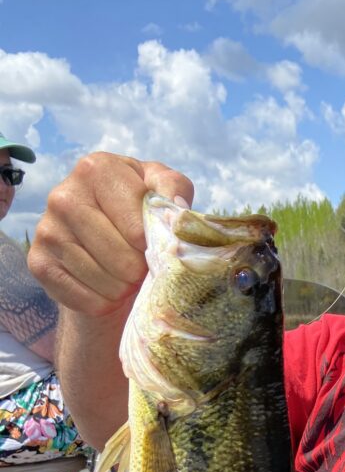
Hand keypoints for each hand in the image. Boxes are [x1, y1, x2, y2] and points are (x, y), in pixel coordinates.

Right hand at [28, 153, 193, 316]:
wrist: (106, 252)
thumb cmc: (138, 217)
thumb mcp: (162, 193)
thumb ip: (174, 189)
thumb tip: (177, 206)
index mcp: (96, 169)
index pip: (137, 227)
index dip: (152, 245)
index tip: (151, 243)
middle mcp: (63, 195)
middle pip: (123, 258)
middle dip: (140, 269)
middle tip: (139, 264)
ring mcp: (47, 230)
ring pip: (106, 281)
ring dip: (124, 288)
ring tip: (124, 275)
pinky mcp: (39, 263)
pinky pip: (87, 299)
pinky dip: (105, 302)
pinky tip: (106, 287)